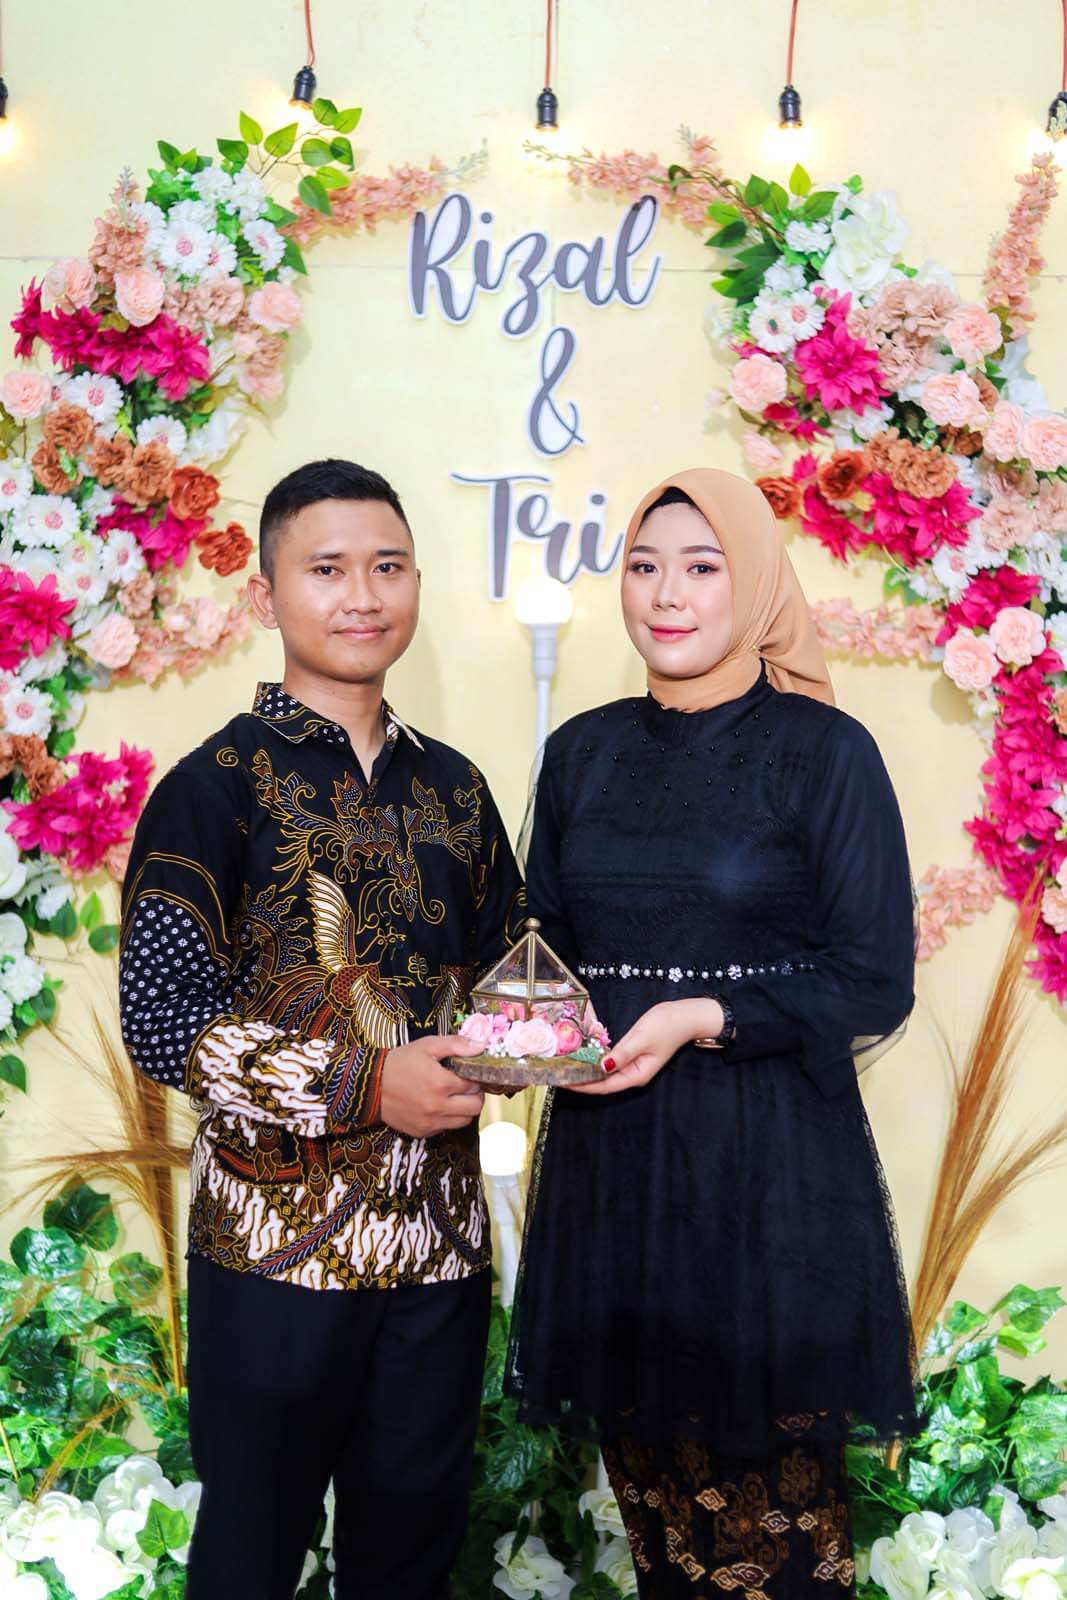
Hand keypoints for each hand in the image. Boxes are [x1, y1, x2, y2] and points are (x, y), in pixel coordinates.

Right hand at [379, 1034, 485, 1137]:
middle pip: (475, 1107)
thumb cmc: (400, 1062)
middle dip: (475, 1095)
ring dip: (465, 1109)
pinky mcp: (422, 1132)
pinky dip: (448, 1119)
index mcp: (441, 1083)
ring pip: (464, 1121)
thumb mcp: (427, 1045)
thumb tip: (481, 1045)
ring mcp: (430, 1122)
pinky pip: (446, 1129)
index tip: (469, 1074)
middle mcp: (438, 1106)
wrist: (371, 1085)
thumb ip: (456, 1044)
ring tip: (455, 1097)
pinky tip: (439, 1106)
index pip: (474, 1085)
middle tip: (467, 1087)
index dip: (475, 1078)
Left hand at [568, 998, 724, 1095]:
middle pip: (603, 1083)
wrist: (686, 1015)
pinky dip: (596, 1062)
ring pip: (606, 1074)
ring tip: (565, 1068)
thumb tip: (602, 1068)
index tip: (563, 1082)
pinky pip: (610, 1063)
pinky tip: (584, 1058)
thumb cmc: (667, 1025)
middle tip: (558, 1075)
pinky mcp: (632, 1055)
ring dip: (587, 1072)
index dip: (582, 1086)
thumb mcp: (642, 1038)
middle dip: (581, 1081)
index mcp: (636, 1075)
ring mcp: (633, 1065)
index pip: (604, 1086)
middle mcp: (633, 1074)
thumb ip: (622, 1054)